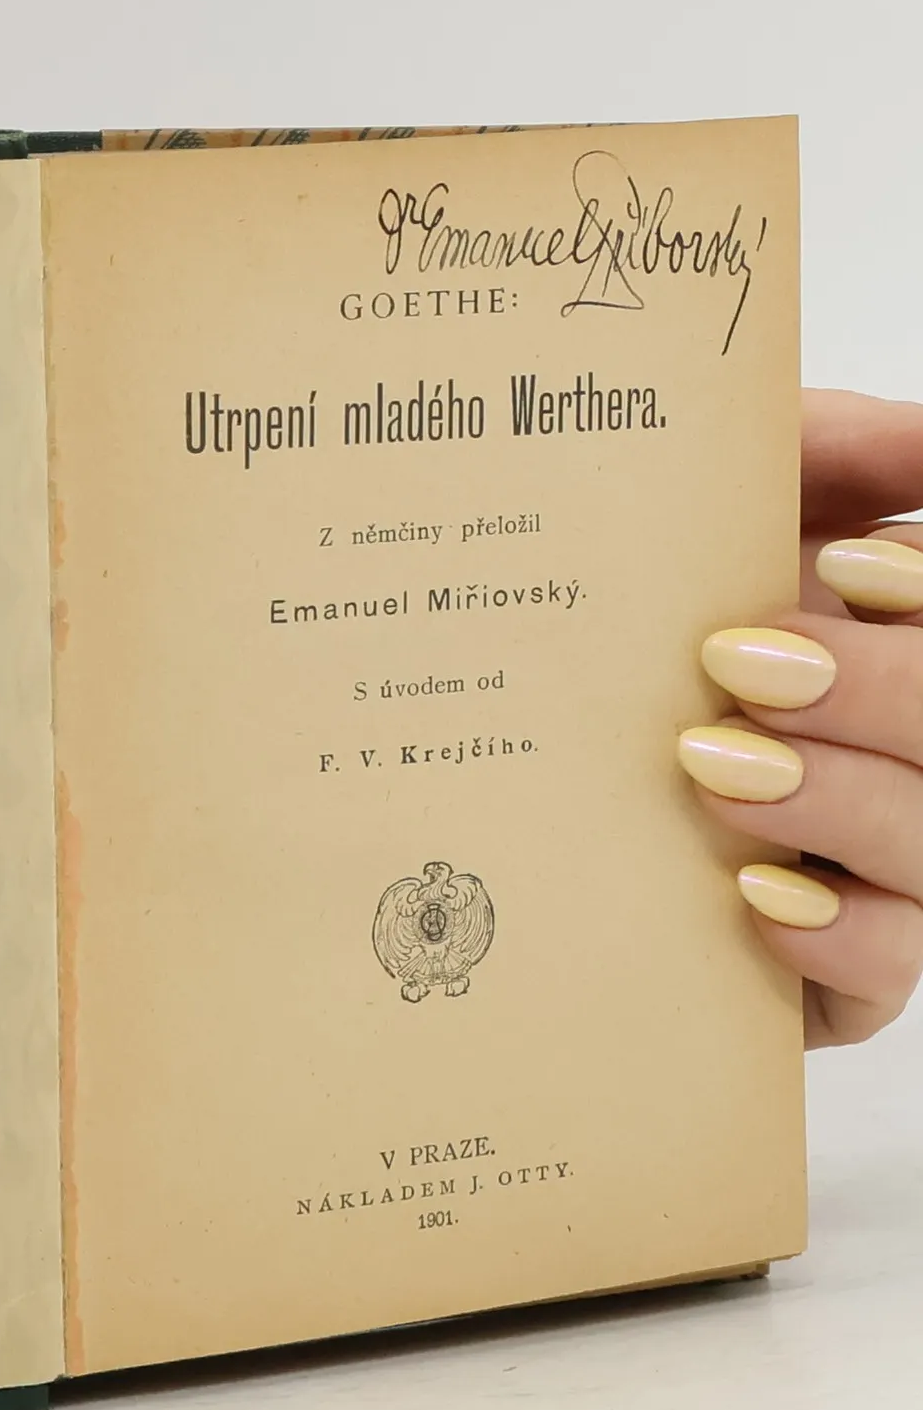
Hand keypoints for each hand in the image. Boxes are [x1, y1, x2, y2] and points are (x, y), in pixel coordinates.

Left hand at [681, 388, 922, 1046]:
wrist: (525, 819)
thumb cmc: (634, 650)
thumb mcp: (711, 529)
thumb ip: (820, 459)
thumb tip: (920, 433)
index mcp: (891, 653)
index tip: (849, 565)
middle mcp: (904, 758)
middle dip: (879, 688)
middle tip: (744, 665)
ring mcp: (887, 872)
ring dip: (837, 799)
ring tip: (712, 766)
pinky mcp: (843, 976)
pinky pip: (889, 966)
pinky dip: (835, 933)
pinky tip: (751, 890)